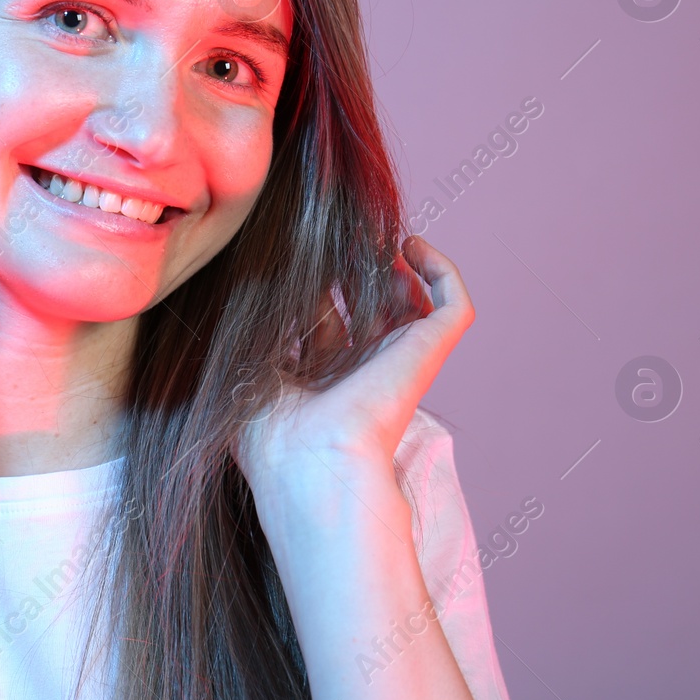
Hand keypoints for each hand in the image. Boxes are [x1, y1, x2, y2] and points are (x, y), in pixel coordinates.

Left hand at [232, 235, 474, 488]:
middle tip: (346, 238)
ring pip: (413, 303)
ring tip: (375, 239)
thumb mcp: (246, 370)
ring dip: (396, 267)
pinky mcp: (429, 352)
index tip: (303, 253)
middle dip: (358, 270)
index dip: (319, 286)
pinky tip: (411, 246)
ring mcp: (399, 361)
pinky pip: (453, 304)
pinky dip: (441, 269)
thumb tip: (257, 279)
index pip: (327, 322)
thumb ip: (255, 330)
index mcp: (321, 381)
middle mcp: (362, 371)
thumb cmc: (269, 431)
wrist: (312, 461)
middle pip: (370, 307)